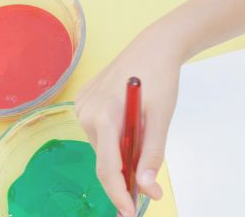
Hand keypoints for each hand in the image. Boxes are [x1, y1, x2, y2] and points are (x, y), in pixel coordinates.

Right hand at [75, 29, 184, 216]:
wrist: (156, 44)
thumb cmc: (162, 77)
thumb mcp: (162, 115)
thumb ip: (153, 152)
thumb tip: (148, 188)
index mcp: (106, 114)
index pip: (107, 167)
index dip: (119, 193)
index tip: (130, 212)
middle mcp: (87, 111)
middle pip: (105, 158)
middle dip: (125, 170)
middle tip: (149, 173)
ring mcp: (82, 104)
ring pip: (103, 144)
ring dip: (122, 147)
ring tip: (143, 126)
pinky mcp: (83, 98)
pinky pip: (99, 128)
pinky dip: (115, 133)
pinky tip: (129, 115)